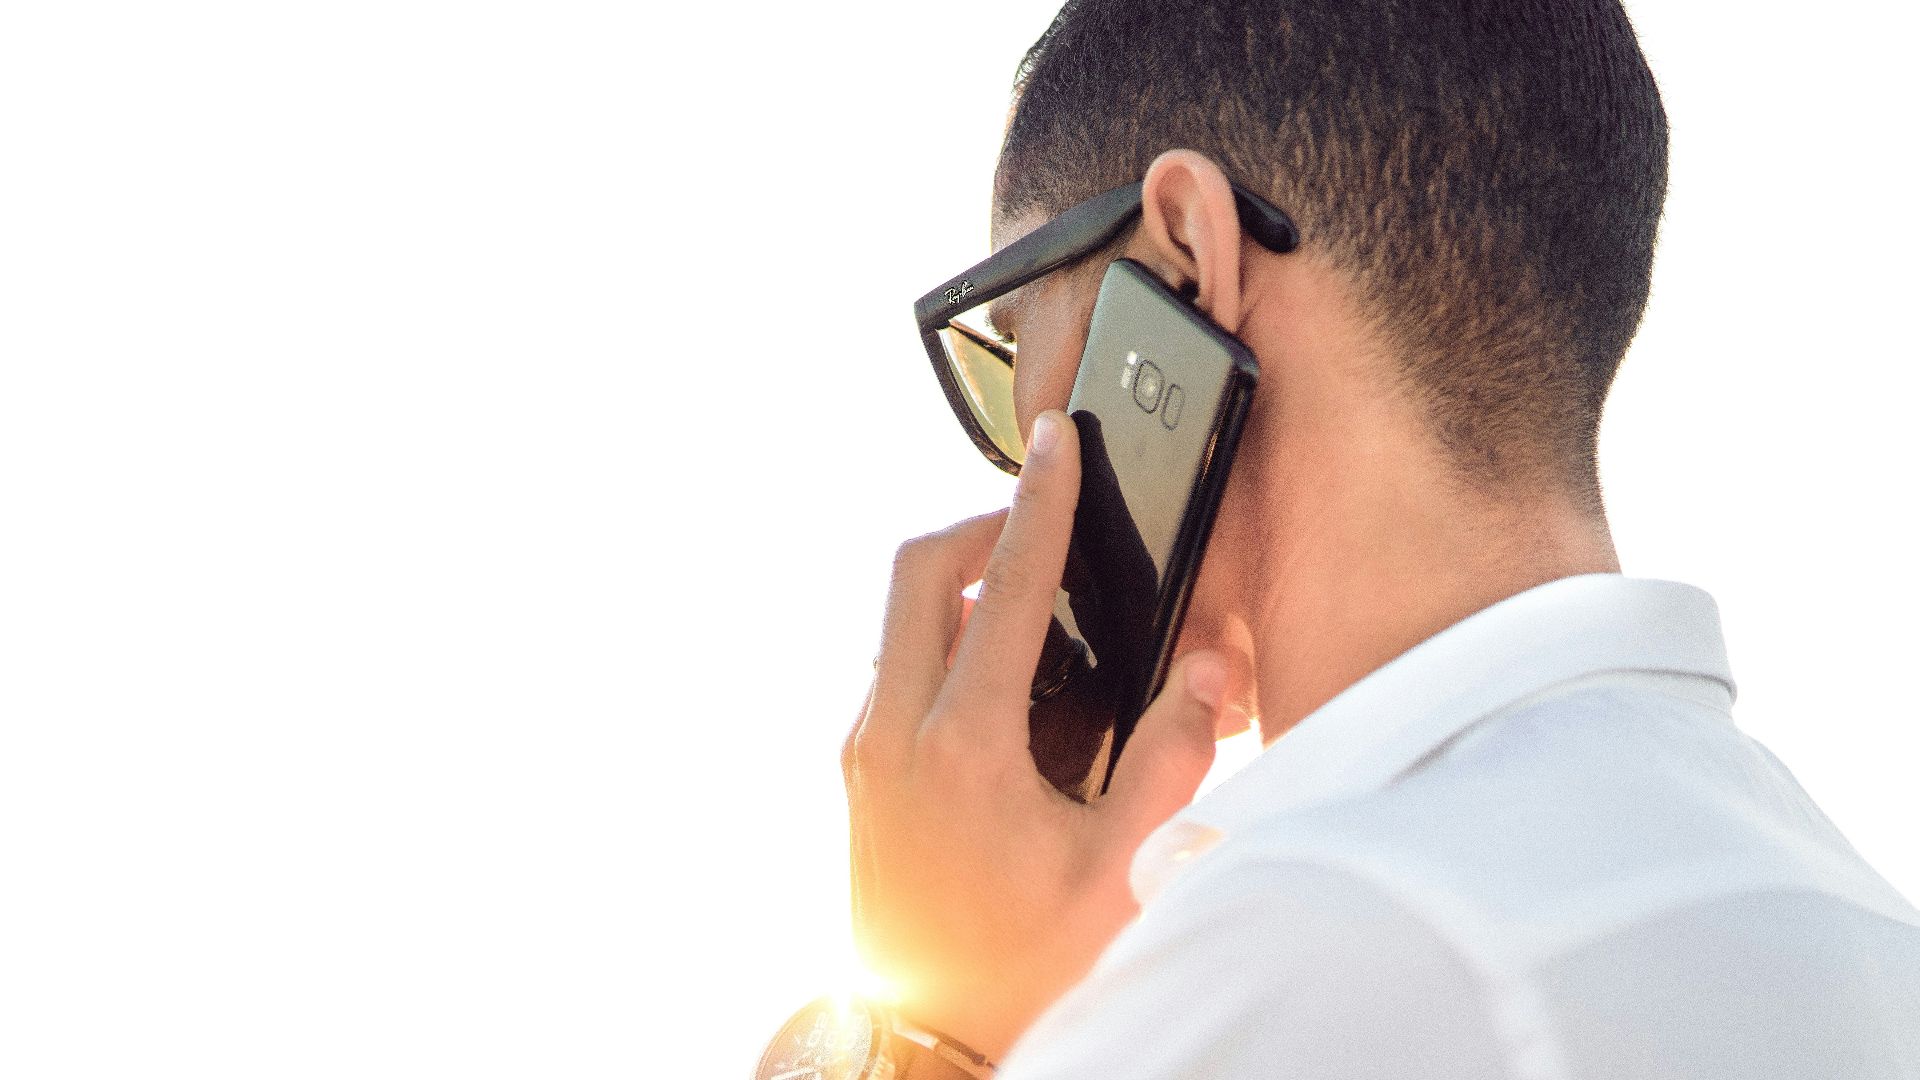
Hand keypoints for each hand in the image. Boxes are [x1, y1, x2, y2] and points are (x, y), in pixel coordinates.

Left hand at [842, 410, 1237, 1060]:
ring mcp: (863, 754)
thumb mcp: (1121, 869)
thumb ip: (1172, 757)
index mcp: (960, 747)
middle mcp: (892, 735)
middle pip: (914, 573)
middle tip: (1041, 529)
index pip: (1003, 588)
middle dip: (978, 528)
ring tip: (1032, 605)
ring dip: (956, 586)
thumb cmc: (1021, 967)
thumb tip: (1202, 667)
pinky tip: (1003, 681)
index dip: (1040, 503)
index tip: (1058, 443)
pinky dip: (941, 639)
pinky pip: (894, 668)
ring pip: (896, 619)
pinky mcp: (856, 775)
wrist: (930, 1038)